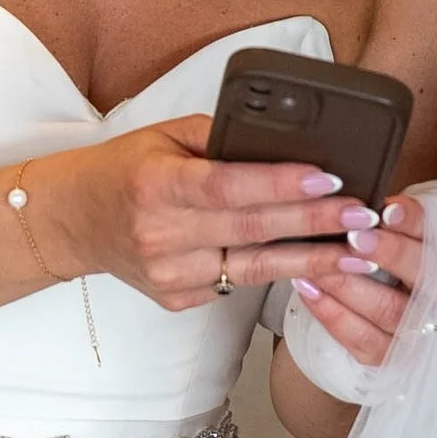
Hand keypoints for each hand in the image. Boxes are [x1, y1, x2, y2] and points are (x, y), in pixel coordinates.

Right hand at [36, 114, 370, 310]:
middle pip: (252, 230)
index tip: (330, 178)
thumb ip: (219, 137)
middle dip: (316, 223)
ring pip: (253, 267)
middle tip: (363, 216)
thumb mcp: (163, 136)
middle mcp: (161, 234)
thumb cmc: (123, 170)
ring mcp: (169, 275)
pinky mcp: (177, 300)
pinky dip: (277, 273)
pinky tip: (315, 266)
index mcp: (156, 184)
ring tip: (358, 251)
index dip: (281, 184)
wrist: (73, 221)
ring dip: (311, 260)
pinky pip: (236, 284)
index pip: (228, 187)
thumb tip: (282, 143)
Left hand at [286, 187, 427, 376]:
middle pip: (423, 275)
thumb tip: (367, 202)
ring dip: (349, 282)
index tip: (388, 208)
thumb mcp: (402, 236)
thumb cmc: (395, 266)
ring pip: (386, 307)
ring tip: (318, 261)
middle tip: (356, 237)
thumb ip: (396, 220)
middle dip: (389, 253)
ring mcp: (415, 332)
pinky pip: (359, 336)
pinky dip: (331, 312)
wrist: (393, 324)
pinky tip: (308, 288)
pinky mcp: (387, 355)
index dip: (416, 222)